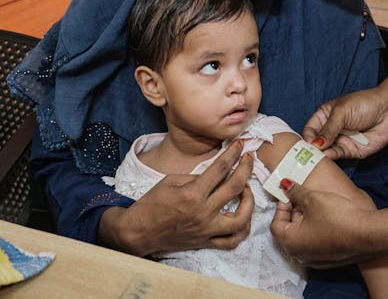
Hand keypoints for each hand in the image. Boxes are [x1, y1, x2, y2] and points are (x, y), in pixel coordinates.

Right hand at [99, 140, 254, 256]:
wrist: (138, 232)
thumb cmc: (151, 204)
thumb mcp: (170, 181)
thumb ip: (196, 177)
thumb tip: (215, 174)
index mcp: (193, 194)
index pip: (220, 168)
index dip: (233, 153)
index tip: (240, 144)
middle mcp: (203, 213)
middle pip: (235, 187)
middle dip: (246, 168)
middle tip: (249, 159)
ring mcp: (206, 230)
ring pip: (241, 219)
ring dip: (249, 202)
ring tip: (247, 190)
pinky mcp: (205, 242)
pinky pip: (231, 242)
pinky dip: (242, 230)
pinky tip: (243, 216)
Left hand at [270, 181, 379, 267]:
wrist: (369, 235)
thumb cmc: (339, 217)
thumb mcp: (313, 199)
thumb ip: (295, 192)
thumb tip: (285, 185)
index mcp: (290, 242)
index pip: (276, 223)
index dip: (282, 205)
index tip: (291, 193)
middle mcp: (300, 255)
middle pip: (290, 230)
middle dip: (295, 212)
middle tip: (305, 197)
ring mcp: (316, 260)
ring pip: (304, 237)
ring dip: (307, 221)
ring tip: (319, 205)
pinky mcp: (330, 260)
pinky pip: (318, 243)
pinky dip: (318, 230)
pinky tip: (331, 218)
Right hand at [303, 87, 387, 159]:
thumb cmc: (365, 103)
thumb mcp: (342, 112)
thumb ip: (328, 129)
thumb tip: (315, 144)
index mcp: (324, 116)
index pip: (309, 130)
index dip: (307, 137)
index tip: (306, 144)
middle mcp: (330, 131)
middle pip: (316, 144)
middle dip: (312, 149)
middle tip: (308, 155)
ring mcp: (340, 141)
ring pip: (325, 152)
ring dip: (321, 155)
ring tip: (317, 157)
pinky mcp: (351, 151)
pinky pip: (338, 156)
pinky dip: (332, 157)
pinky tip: (328, 156)